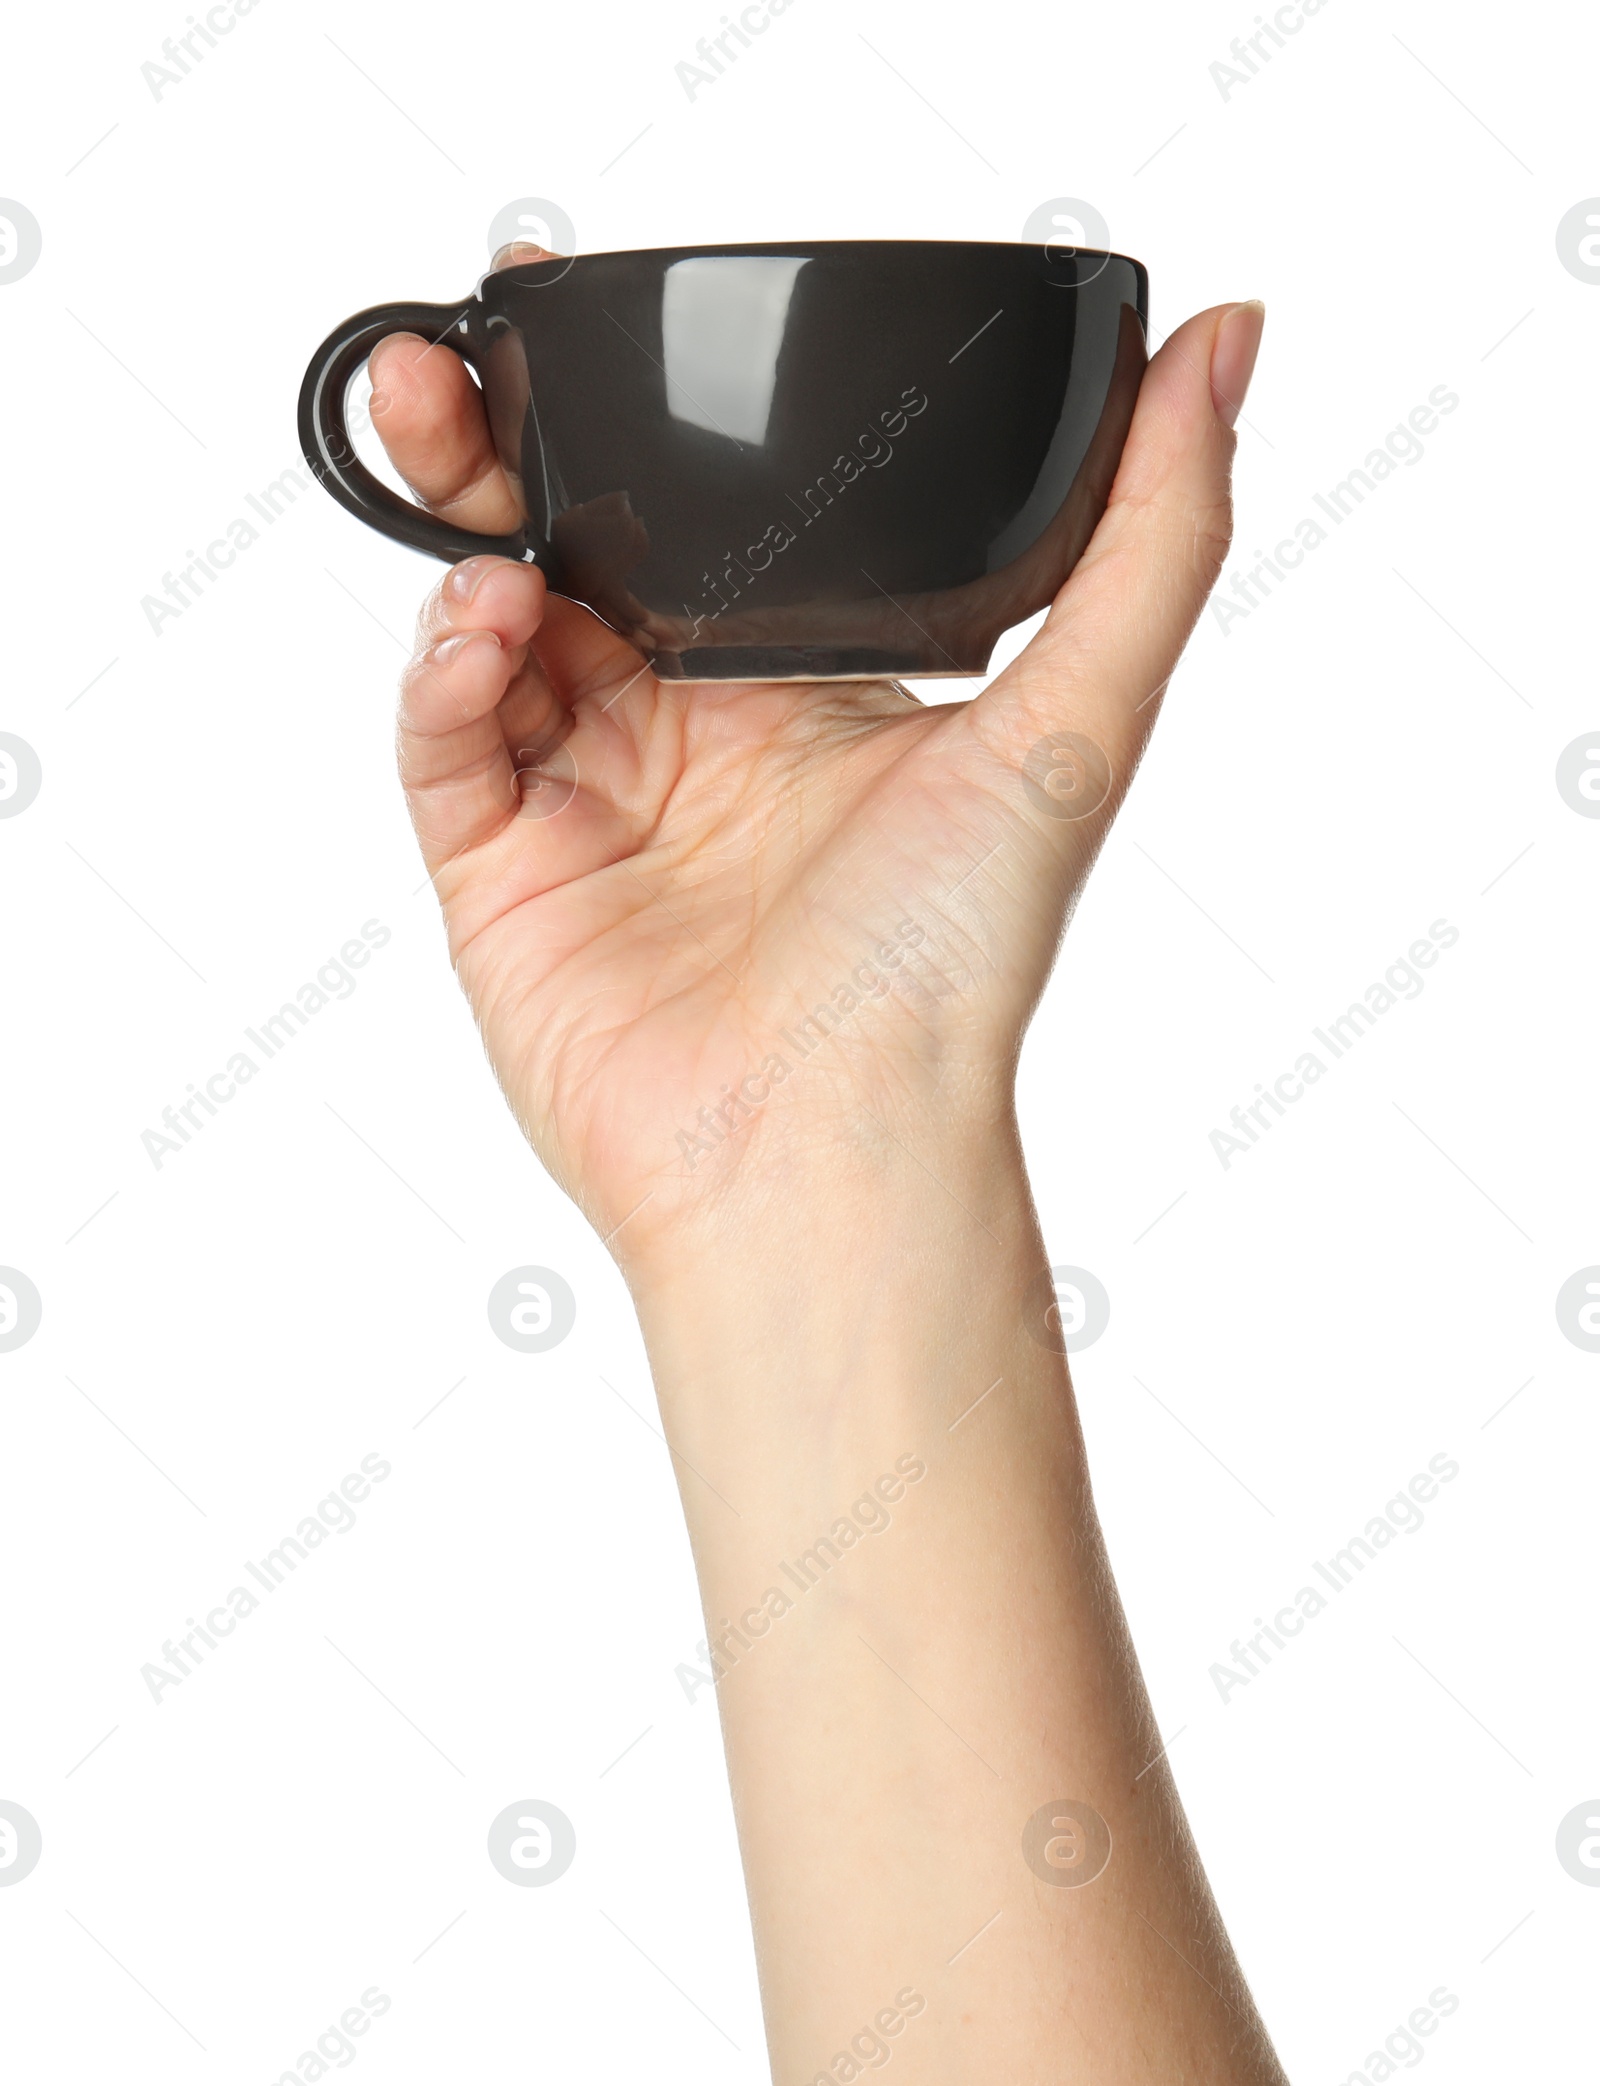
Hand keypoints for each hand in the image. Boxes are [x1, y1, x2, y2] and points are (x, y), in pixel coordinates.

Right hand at [369, 284, 1262, 1271]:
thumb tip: (1226, 336)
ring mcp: (590, 802)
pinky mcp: (501, 874)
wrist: (831, 1149)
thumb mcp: (1078, 722)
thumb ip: (1153, 532)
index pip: (704, 521)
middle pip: (574, 551)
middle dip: (506, 447)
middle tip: (466, 358)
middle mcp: (690, 735)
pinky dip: (445, 671)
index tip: (595, 311)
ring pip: (490, 631)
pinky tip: (488, 622)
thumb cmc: (950, 967)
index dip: (646, 419)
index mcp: (803, 691)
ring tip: (453, 445)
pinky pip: (445, 743)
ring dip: (463, 533)